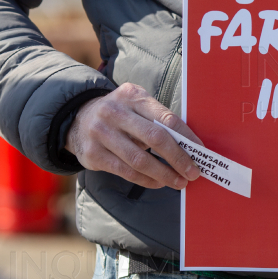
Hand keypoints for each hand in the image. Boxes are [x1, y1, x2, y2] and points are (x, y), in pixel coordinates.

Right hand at [66, 83, 202, 189]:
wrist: (77, 118)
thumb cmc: (120, 114)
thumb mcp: (136, 105)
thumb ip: (158, 120)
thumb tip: (190, 146)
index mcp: (132, 96)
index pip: (166, 118)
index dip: (187, 137)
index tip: (201, 152)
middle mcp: (114, 112)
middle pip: (154, 138)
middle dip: (178, 159)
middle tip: (193, 172)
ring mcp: (101, 133)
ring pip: (140, 160)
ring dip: (164, 174)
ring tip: (179, 182)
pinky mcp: (93, 154)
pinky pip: (126, 172)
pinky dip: (147, 180)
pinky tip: (159, 182)